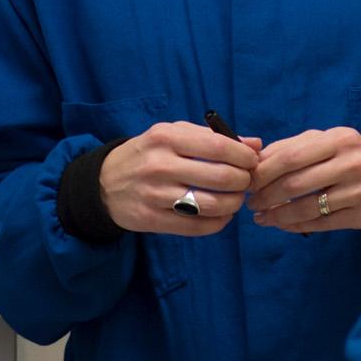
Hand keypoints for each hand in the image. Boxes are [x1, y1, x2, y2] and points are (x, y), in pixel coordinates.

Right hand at [99, 122, 261, 234]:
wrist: (104, 183)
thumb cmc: (148, 153)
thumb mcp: (173, 134)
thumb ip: (212, 136)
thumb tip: (255, 144)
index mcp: (166, 137)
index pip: (218, 146)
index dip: (244, 155)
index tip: (252, 160)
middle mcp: (160, 165)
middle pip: (220, 177)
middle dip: (243, 180)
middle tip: (246, 181)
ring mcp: (156, 195)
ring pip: (211, 205)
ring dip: (234, 203)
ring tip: (236, 198)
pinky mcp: (153, 220)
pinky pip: (197, 227)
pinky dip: (219, 223)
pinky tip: (222, 215)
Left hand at [248, 127, 360, 232]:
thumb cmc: (349, 155)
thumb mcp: (325, 141)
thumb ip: (291, 147)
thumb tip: (254, 161)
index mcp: (339, 139)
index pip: (290, 156)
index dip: (264, 172)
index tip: (247, 182)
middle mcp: (352, 163)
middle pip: (296, 183)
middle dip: (266, 195)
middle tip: (252, 203)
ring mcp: (360, 190)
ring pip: (307, 207)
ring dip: (278, 215)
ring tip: (262, 218)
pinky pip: (322, 224)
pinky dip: (296, 226)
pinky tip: (283, 224)